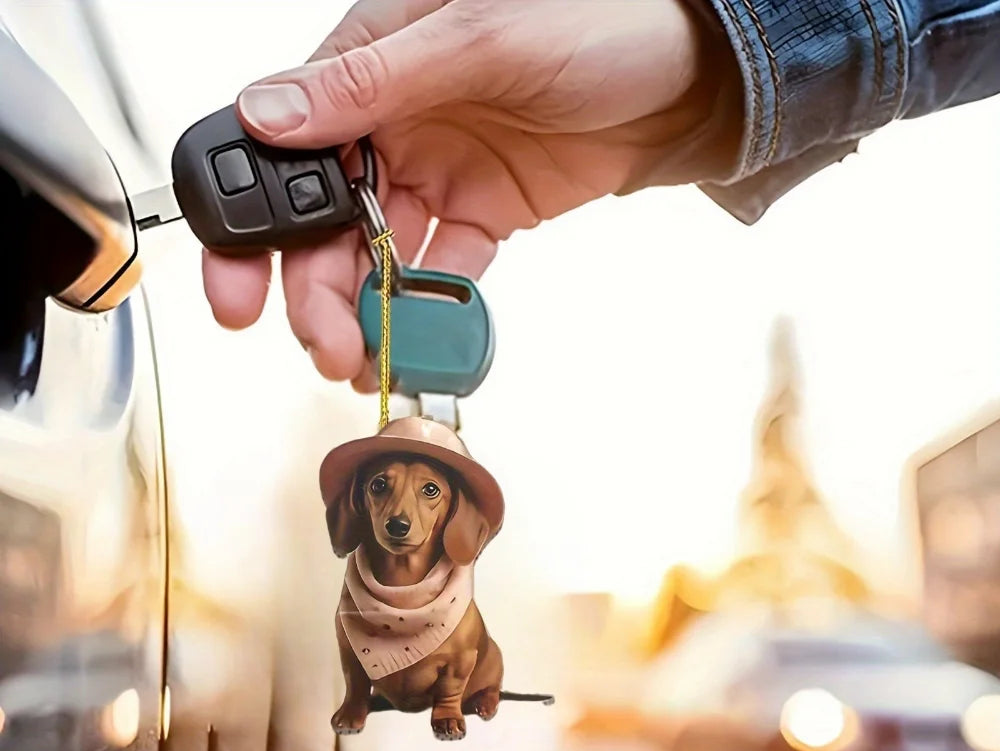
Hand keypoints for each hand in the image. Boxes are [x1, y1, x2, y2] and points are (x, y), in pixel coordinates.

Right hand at [204, 0, 703, 385]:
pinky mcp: (484, 217)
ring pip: (377, 259)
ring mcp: (437, 176)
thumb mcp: (475, 38)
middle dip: (314, 293)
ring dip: (366, 314)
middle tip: (324, 346)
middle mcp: (392, 127)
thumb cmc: (594, 20)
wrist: (691, 74)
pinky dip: (432, 312)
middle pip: (324, 226)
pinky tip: (419, 344)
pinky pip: (445, 273)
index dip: (251, 228)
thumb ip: (369, 83)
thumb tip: (268, 114)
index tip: (238, 292)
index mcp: (368, 69)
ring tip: (364, 360)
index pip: (282, 155)